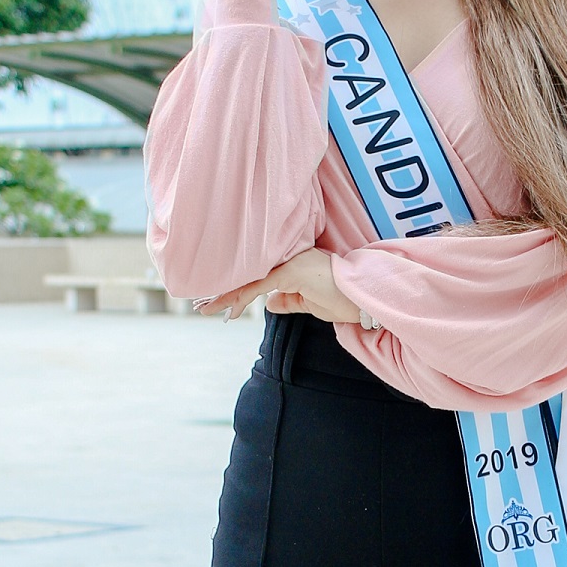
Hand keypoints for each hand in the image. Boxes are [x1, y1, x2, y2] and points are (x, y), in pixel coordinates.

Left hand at [196, 248, 363, 325]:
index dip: (236, 286)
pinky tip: (228, 310)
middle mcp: (291, 256)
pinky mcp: (294, 271)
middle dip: (223, 288)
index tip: (216, 299)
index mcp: (294, 261)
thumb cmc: (343, 301)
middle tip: (200, 303)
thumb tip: (269, 304)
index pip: (259, 273)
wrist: (365, 301)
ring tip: (205, 308)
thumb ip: (289, 301)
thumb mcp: (310, 304)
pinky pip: (261, 286)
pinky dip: (242, 298)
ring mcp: (292, 261)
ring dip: (225, 295)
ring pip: (250, 278)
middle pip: (250, 272)